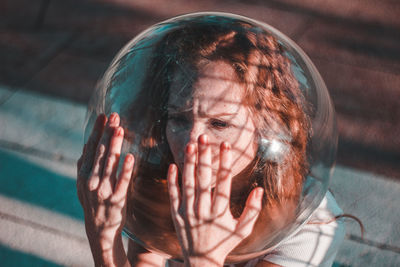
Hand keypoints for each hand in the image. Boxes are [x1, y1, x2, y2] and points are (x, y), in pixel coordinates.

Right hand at [77, 113, 133, 266]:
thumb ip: (84, 166)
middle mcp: (91, 181)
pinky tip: (130, 157)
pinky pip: (122, 182)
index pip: (91, 148)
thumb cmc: (93, 204)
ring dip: (114, 145)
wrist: (100, 229)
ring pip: (109, 164)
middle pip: (100, 152)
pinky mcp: (117, 200)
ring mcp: (103, 190)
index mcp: (84, 175)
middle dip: (107, 133)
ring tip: (119, 129)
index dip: (96, 131)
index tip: (103, 116)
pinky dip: (125, 169)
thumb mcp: (83, 185)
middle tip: (115, 116)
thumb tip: (86, 146)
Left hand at [167, 134, 262, 266]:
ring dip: (189, 163)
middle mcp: (203, 210)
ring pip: (188, 183)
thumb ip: (252, 210)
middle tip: (203, 137)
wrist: (201, 260)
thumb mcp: (242, 230)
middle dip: (204, 156)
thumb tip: (260, 190)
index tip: (225, 145)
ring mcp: (188, 212)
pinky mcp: (176, 215)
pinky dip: (172, 180)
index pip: (224, 182)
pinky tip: (172, 165)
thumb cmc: (223, 243)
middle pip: (204, 178)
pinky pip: (173, 195)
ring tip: (190, 145)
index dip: (225, 162)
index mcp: (220, 212)